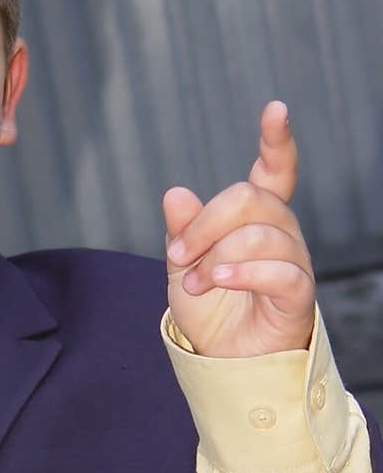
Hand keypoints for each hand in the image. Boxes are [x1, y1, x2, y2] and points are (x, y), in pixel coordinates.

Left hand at [162, 101, 315, 356]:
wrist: (222, 362)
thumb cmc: (209, 311)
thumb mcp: (183, 267)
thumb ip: (181, 231)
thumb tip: (176, 193)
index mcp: (255, 220)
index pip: (275, 171)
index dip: (277, 141)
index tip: (276, 110)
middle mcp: (280, 233)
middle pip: (250, 199)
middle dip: (205, 224)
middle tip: (178, 256)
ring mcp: (293, 263)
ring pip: (261, 235)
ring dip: (215, 256)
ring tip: (195, 283)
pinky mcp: (298, 296)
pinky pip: (281, 271)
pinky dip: (243, 272)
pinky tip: (217, 279)